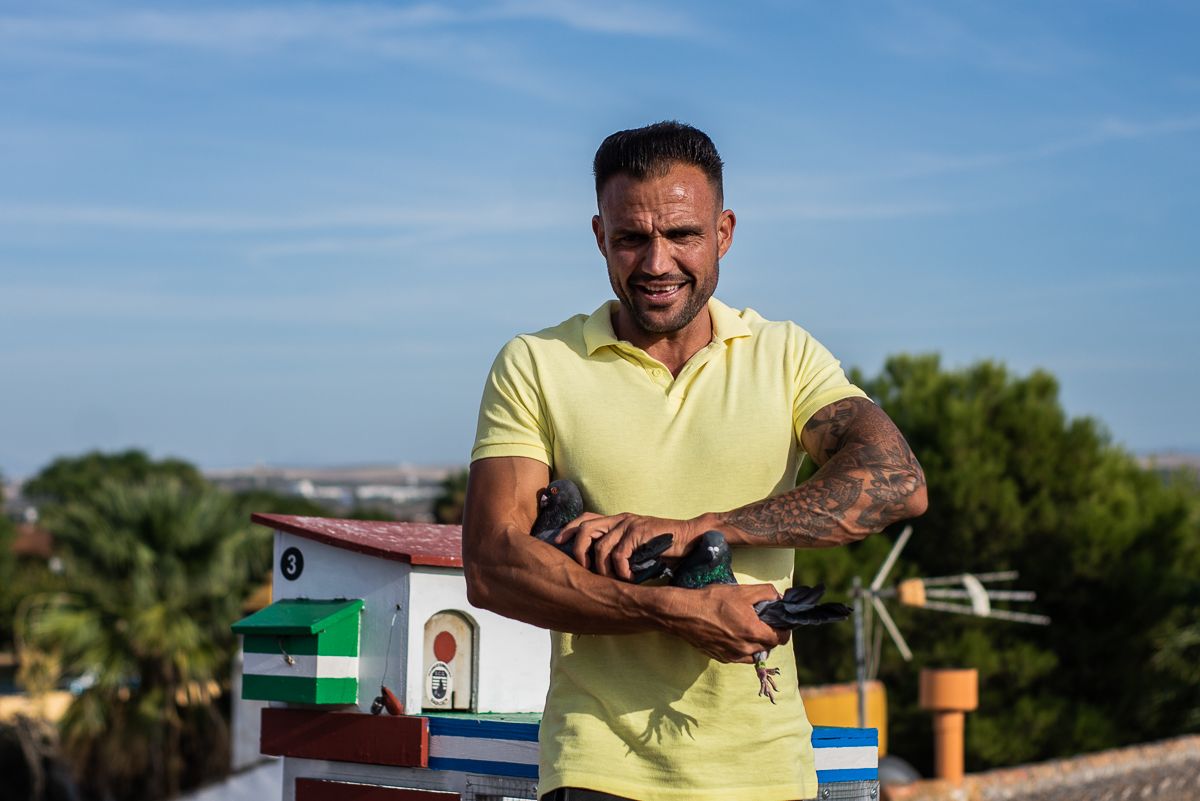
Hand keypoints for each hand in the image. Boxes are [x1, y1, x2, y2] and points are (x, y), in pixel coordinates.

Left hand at [557, 511, 695, 580]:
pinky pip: (619, 554)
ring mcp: (630, 524)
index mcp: (618, 520)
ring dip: (603, 568)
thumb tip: (599, 566)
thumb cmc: (664, 545)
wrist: (690, 538)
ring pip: (601, 546)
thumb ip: (620, 548)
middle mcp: (621, 519)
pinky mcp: (639, 532)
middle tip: (584, 570)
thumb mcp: (637, 544)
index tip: (558, 543)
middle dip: (579, 551)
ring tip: (613, 580)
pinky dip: (620, 569)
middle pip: (586, 529)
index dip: (568, 529)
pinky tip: (629, 577)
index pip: (585, 518)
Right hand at [660, 583, 788, 662]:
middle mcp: (745, 649)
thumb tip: (778, 598)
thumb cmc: (712, 600)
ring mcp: (733, 656)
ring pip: (756, 654)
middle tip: (762, 621)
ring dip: (757, 643)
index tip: (779, 621)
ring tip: (748, 628)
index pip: (781, 638)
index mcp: (753, 632)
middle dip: (770, 634)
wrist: (684, 613)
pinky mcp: (722, 658)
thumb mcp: (742, 591)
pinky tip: (734, 634)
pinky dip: (743, 648)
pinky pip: (741, 657)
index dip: (783, 629)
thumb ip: (765, 593)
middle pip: (769, 646)